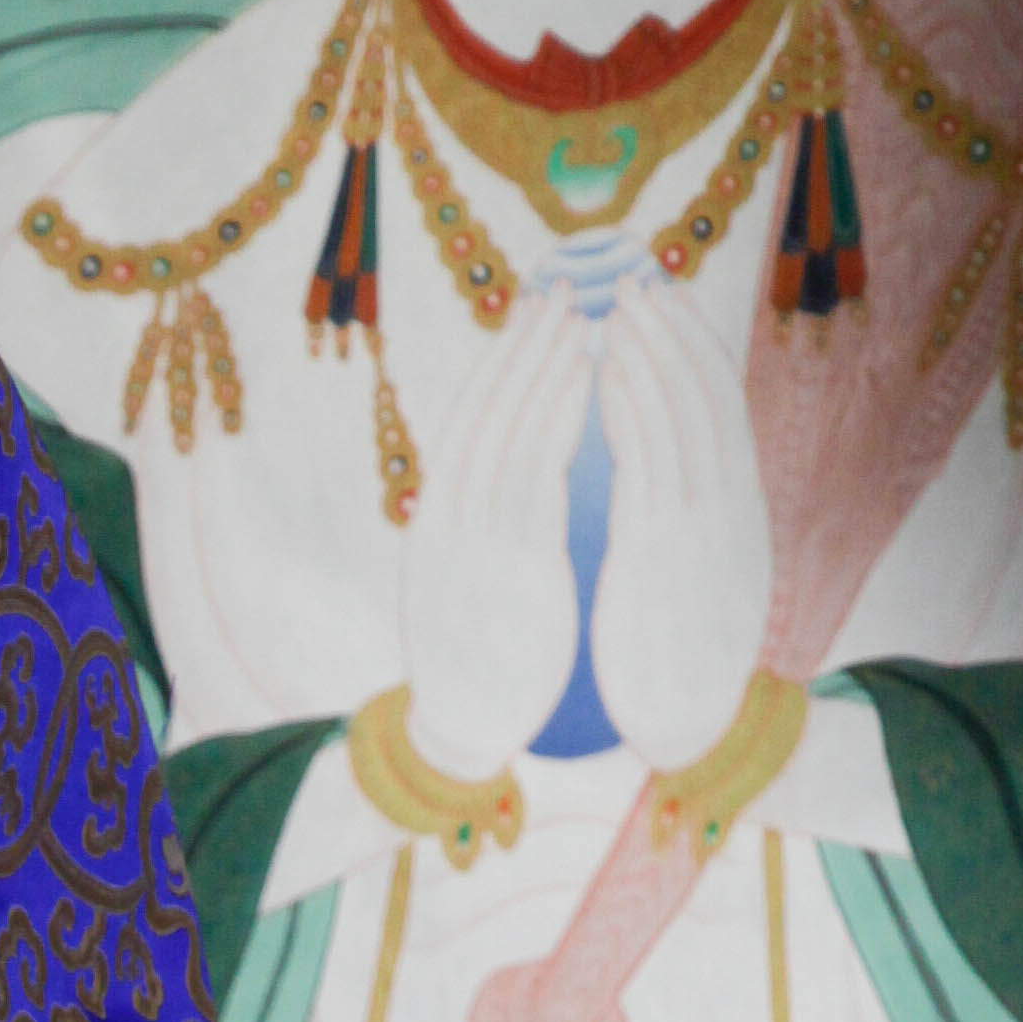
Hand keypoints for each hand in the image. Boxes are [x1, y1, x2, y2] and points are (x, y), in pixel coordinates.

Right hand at [399, 283, 595, 787]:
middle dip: (522, 348)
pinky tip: (587, 376)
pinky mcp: (515, 568)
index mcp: (435, 525)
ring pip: (512, 430)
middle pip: (487, 413)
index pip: (468, 424)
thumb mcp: (462, 584)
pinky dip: (561, 416)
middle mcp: (450, 523)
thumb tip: (501, 478)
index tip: (526, 318)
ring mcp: (479, 544)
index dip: (498, 365)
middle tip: (555, 291)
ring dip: (546, 366)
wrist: (460, 730)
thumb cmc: (473, 658)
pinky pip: (540, 472)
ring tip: (578, 317)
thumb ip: (480, 527)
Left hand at [584, 274, 774, 778]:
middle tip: (642, 279)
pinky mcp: (661, 552)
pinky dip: (630, 406)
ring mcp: (699, 526)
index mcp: (738, 510)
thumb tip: (680, 477)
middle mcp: (727, 507)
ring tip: (621, 305)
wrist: (694, 724)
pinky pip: (647, 457)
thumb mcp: (702, 577)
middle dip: (673, 332)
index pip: (720, 407)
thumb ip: (695, 521)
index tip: (666, 308)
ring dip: (649, 352)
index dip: (694, 350)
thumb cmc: (684, 658)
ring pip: (679, 413)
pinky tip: (605, 372)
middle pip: (705, 394)